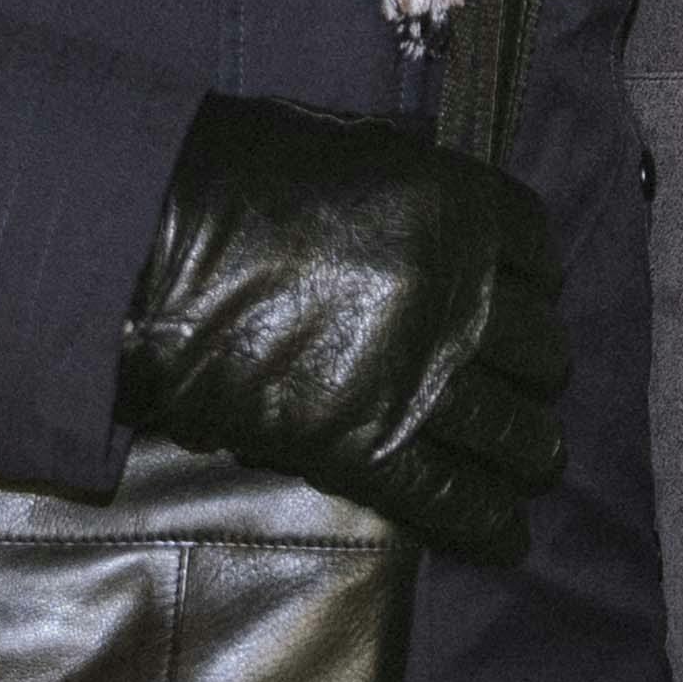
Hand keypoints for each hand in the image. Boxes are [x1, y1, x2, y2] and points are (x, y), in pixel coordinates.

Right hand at [113, 96, 569, 561]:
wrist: (145, 249)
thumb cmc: (228, 177)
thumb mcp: (342, 147)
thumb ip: (403, 181)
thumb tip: (427, 205)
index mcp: (453, 206)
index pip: (533, 246)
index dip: (536, 276)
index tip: (530, 293)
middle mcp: (455, 293)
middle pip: (536, 344)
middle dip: (536, 367)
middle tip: (529, 384)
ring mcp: (415, 375)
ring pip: (512, 428)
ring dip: (531, 448)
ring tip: (536, 464)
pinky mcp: (367, 446)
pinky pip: (452, 495)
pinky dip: (486, 518)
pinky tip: (507, 534)